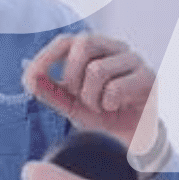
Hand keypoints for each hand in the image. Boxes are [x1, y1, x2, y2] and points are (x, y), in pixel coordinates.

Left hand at [23, 33, 158, 153]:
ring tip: (100, 106)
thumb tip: (29, 77)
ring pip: (98, 69)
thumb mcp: (69, 104)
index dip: (46, 56)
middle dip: (73, 77)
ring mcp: (134, 60)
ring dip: (92, 97)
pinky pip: (116, 88)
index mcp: (95, 49)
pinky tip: (117, 108)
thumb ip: (49, 91)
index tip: (33, 77)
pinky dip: (109, 104)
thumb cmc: (102, 115)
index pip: (66, 40)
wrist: (131, 139)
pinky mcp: (149, 77)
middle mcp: (115, 48)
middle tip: (79, 98)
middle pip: (84, 44)